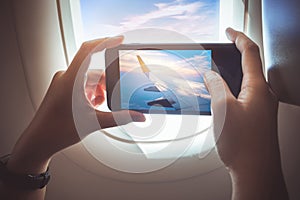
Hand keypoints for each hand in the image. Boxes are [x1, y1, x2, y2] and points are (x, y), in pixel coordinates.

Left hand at [7, 36, 144, 173]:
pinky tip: (95, 106)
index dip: (105, 42)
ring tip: (103, 105)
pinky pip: (82, 85)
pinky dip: (92, 92)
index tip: (119, 40)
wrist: (39, 141)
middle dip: (108, 81)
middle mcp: (66, 78)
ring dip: (100, 90)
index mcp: (71, 80)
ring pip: (89, 79)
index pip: (88, 51)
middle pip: (94, 70)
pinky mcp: (63, 90)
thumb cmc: (58, 131)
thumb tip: (139, 116)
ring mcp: (63, 83)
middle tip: (120, 90)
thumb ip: (120, 118)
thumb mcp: (94, 122)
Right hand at [204, 28, 287, 198]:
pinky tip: (221, 99)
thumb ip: (216, 86)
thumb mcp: (223, 108)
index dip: (238, 37)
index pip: (250, 52)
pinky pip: (245, 96)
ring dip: (231, 75)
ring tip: (214, 77)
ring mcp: (262, 107)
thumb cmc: (244, 144)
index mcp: (258, 87)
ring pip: (246, 82)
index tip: (229, 31)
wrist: (256, 171)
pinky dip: (232, 90)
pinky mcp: (257, 117)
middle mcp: (263, 95)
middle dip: (234, 56)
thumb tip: (210, 75)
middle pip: (250, 66)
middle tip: (220, 52)